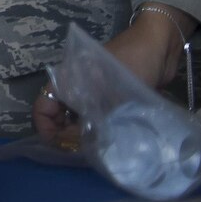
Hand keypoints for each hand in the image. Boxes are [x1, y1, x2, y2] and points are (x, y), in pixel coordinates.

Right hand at [33, 3, 189, 142]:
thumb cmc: (132, 64)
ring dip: (84, 135)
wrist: (159, 47)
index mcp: (65, 81)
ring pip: (77, 118)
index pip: (42, 109)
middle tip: (85, 155)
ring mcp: (91, 92)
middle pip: (58, 117)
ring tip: (99, 151)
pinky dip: (99, 129)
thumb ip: (96, 122)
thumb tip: (85, 150)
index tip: (64, 149)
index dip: (47, 131)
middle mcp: (73, 87)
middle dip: (66, 137)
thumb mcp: (112, 95)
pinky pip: (95, 117)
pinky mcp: (108, 97)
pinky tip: (112, 140)